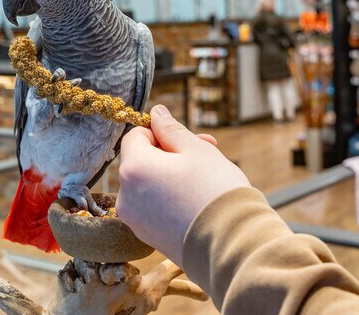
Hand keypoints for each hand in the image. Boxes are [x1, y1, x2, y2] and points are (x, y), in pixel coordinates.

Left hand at [116, 105, 250, 266]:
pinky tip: (198, 200)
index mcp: (133, 169)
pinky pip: (153, 206)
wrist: (232, 246)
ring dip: (172, 174)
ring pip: (149, 184)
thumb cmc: (215, 191)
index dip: (160, 133)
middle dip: (171, 153)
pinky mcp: (147, 237)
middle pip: (142, 161)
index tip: (187, 140)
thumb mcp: (196, 150)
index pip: (135, 136)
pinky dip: (170, 198)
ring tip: (206, 177)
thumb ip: (171, 129)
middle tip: (207, 151)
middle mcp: (126, 196)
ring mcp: (135, 220)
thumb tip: (155, 112)